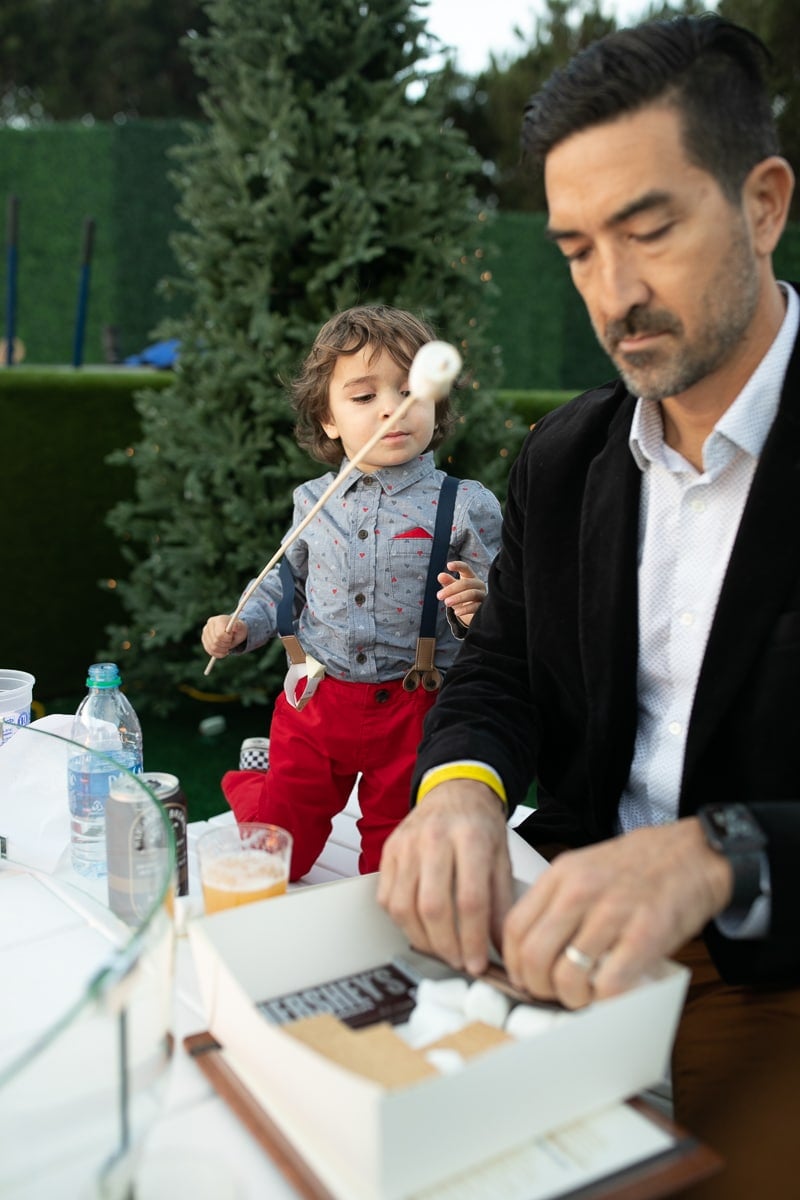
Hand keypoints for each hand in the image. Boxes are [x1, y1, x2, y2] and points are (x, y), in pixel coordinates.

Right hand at [201, 614, 247, 657]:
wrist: (233, 631)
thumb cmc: (237, 629)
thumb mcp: (241, 628)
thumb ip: (239, 626)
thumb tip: (235, 626)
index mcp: (218, 620)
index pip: (220, 635)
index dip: (227, 639)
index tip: (232, 637)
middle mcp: (209, 625)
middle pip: (215, 642)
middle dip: (225, 645)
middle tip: (230, 642)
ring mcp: (205, 633)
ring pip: (212, 648)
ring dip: (222, 650)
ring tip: (227, 646)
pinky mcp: (204, 640)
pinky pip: (209, 651)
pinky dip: (218, 653)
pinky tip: (223, 651)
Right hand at [377, 779, 512, 975]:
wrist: (455, 790)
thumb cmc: (480, 824)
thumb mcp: (502, 858)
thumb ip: (501, 904)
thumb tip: (502, 949)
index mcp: (471, 837)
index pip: (470, 899)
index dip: (473, 939)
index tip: (477, 963)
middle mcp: (435, 838)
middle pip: (433, 906)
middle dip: (446, 946)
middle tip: (458, 962)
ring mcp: (407, 844)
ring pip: (404, 907)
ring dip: (422, 939)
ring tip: (440, 950)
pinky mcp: (389, 851)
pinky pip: (387, 898)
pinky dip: (401, 922)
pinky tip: (420, 928)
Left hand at [437, 560, 485, 626]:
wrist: (473, 612)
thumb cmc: (462, 596)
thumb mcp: (454, 589)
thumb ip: (447, 582)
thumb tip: (440, 576)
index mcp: (470, 576)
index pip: (465, 568)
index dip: (458, 566)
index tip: (448, 566)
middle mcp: (478, 584)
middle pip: (466, 583)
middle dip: (451, 589)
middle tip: (439, 596)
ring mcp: (482, 595)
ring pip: (472, 594)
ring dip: (458, 598)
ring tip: (446, 603)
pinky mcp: (483, 607)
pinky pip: (475, 607)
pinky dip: (465, 609)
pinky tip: (456, 612)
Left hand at [503, 818, 733, 1008]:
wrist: (694, 853)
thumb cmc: (641, 866)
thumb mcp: (587, 868)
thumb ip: (559, 901)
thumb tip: (534, 947)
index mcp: (562, 874)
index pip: (515, 927)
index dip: (514, 963)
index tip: (524, 977)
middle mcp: (581, 891)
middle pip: (534, 956)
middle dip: (538, 987)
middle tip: (553, 993)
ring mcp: (612, 912)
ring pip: (566, 976)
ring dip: (572, 999)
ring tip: (584, 996)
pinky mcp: (645, 934)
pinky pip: (610, 984)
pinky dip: (605, 1001)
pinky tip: (611, 994)